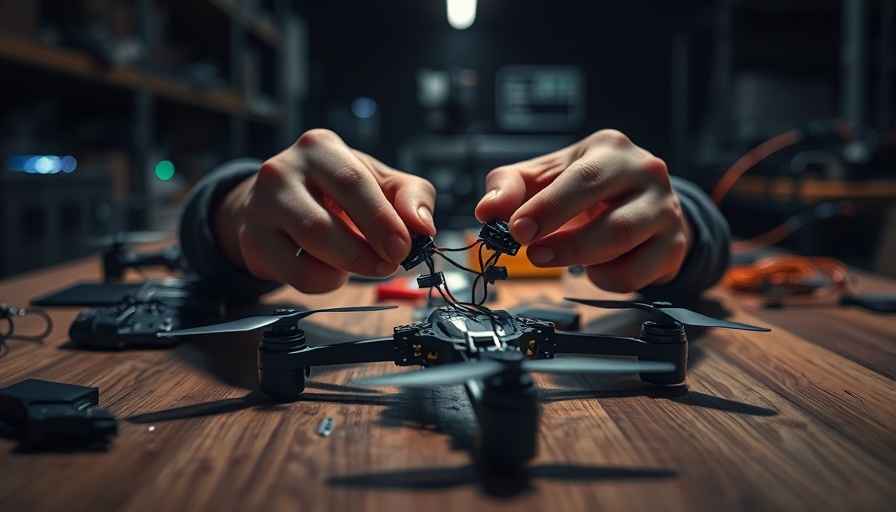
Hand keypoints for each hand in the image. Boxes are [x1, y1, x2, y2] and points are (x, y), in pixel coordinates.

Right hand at [214, 129, 435, 292]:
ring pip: (306, 250)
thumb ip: (411, 196)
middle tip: (389, 264)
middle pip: (322, 224)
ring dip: (347, 266)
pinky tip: (334, 269)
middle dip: (364, 252)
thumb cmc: (337, 190)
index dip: (381, 221)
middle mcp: (281, 172)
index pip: (353, 184)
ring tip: (367, 265)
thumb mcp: (380, 182)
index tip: (403, 248)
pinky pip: (295, 274)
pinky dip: (326, 281)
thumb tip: (423, 224)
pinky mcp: (252, 240)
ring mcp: (260, 206)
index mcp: (319, 148)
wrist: (282, 201)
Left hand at [475, 129, 691, 292]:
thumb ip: (509, 187)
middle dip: (565, 241)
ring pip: (624, 244)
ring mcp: (665, 210)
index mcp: (610, 150)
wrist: (637, 203)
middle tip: (531, 253)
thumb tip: (488, 210)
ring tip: (551, 257)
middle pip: (610, 215)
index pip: (580, 179)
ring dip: (580, 258)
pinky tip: (592, 266)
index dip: (547, 208)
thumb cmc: (583, 188)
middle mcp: (646, 174)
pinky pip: (635, 274)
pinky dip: (605, 278)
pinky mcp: (673, 245)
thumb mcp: (541, 177)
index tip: (517, 230)